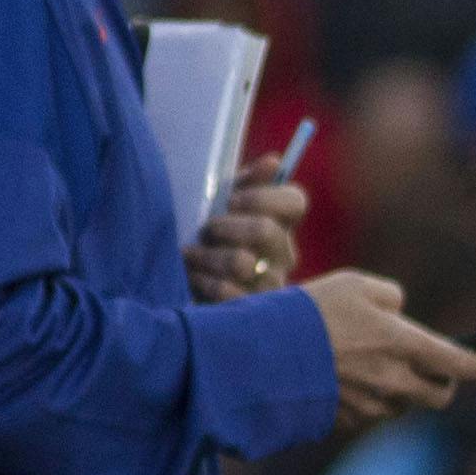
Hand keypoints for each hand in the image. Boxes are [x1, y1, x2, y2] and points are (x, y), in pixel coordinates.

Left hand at [194, 169, 305, 303]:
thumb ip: (246, 183)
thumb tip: (274, 161)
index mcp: (279, 224)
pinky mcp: (249, 313)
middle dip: (227, 226)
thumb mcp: (220, 205)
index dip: (263, 197)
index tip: (231, 199)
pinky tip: (193, 278)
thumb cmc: (206, 237)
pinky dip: (205, 282)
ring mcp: (269, 286)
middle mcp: (282, 255)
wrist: (180, 281)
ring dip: (209, 256)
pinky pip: (229, 293)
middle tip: (206, 229)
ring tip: (190, 255)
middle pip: (266, 231)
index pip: (294, 202)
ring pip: (242, 262)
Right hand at [304, 270, 475, 422]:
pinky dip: (374, 400)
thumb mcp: (354, 284)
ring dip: (405, 391)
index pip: (459, 363)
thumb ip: (390, 296)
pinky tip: (352, 380)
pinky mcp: (349, 421)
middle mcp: (395, 381)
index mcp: (404, 344)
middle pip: (440, 396)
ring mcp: (372, 405)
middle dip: (443, 383)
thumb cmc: (310, 311)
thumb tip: (401, 313)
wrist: (263, 353)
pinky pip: (374, 414)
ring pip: (406, 406)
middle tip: (435, 367)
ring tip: (383, 368)